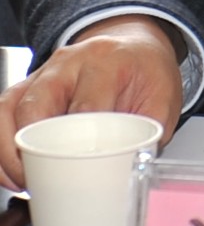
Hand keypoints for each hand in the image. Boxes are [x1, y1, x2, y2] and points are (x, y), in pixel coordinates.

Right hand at [0, 17, 184, 190]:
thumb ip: (151, 132)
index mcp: (106, 63)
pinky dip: (2, 143)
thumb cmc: (146, 70)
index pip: (85, 106)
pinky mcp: (28, 85)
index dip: (78, 144)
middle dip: (32, 150)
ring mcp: (43, 72)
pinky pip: (3, 111)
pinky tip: (12, 170)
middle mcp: (68, 63)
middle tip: (42, 181)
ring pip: (8, 109)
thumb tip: (136, 170)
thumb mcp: (164, 97)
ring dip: (7, 150)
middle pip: (35, 106)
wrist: (133, 44)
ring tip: (21, 181)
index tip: (80, 171)